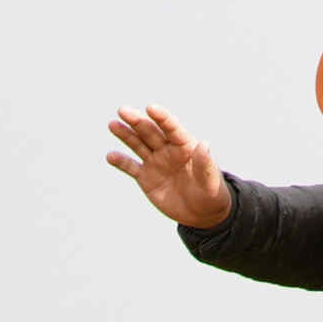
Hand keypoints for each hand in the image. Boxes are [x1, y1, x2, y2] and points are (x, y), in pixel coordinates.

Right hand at [103, 105, 232, 227]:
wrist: (202, 214)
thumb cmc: (212, 194)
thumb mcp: (211, 181)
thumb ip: (205, 163)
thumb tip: (204, 143)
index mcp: (185, 146)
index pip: (172, 128)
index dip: (162, 117)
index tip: (150, 108)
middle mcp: (168, 150)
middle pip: (150, 132)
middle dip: (137, 121)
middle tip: (122, 110)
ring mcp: (155, 162)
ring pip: (137, 145)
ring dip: (125, 134)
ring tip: (112, 124)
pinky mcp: (145, 177)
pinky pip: (131, 167)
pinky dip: (121, 162)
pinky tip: (110, 156)